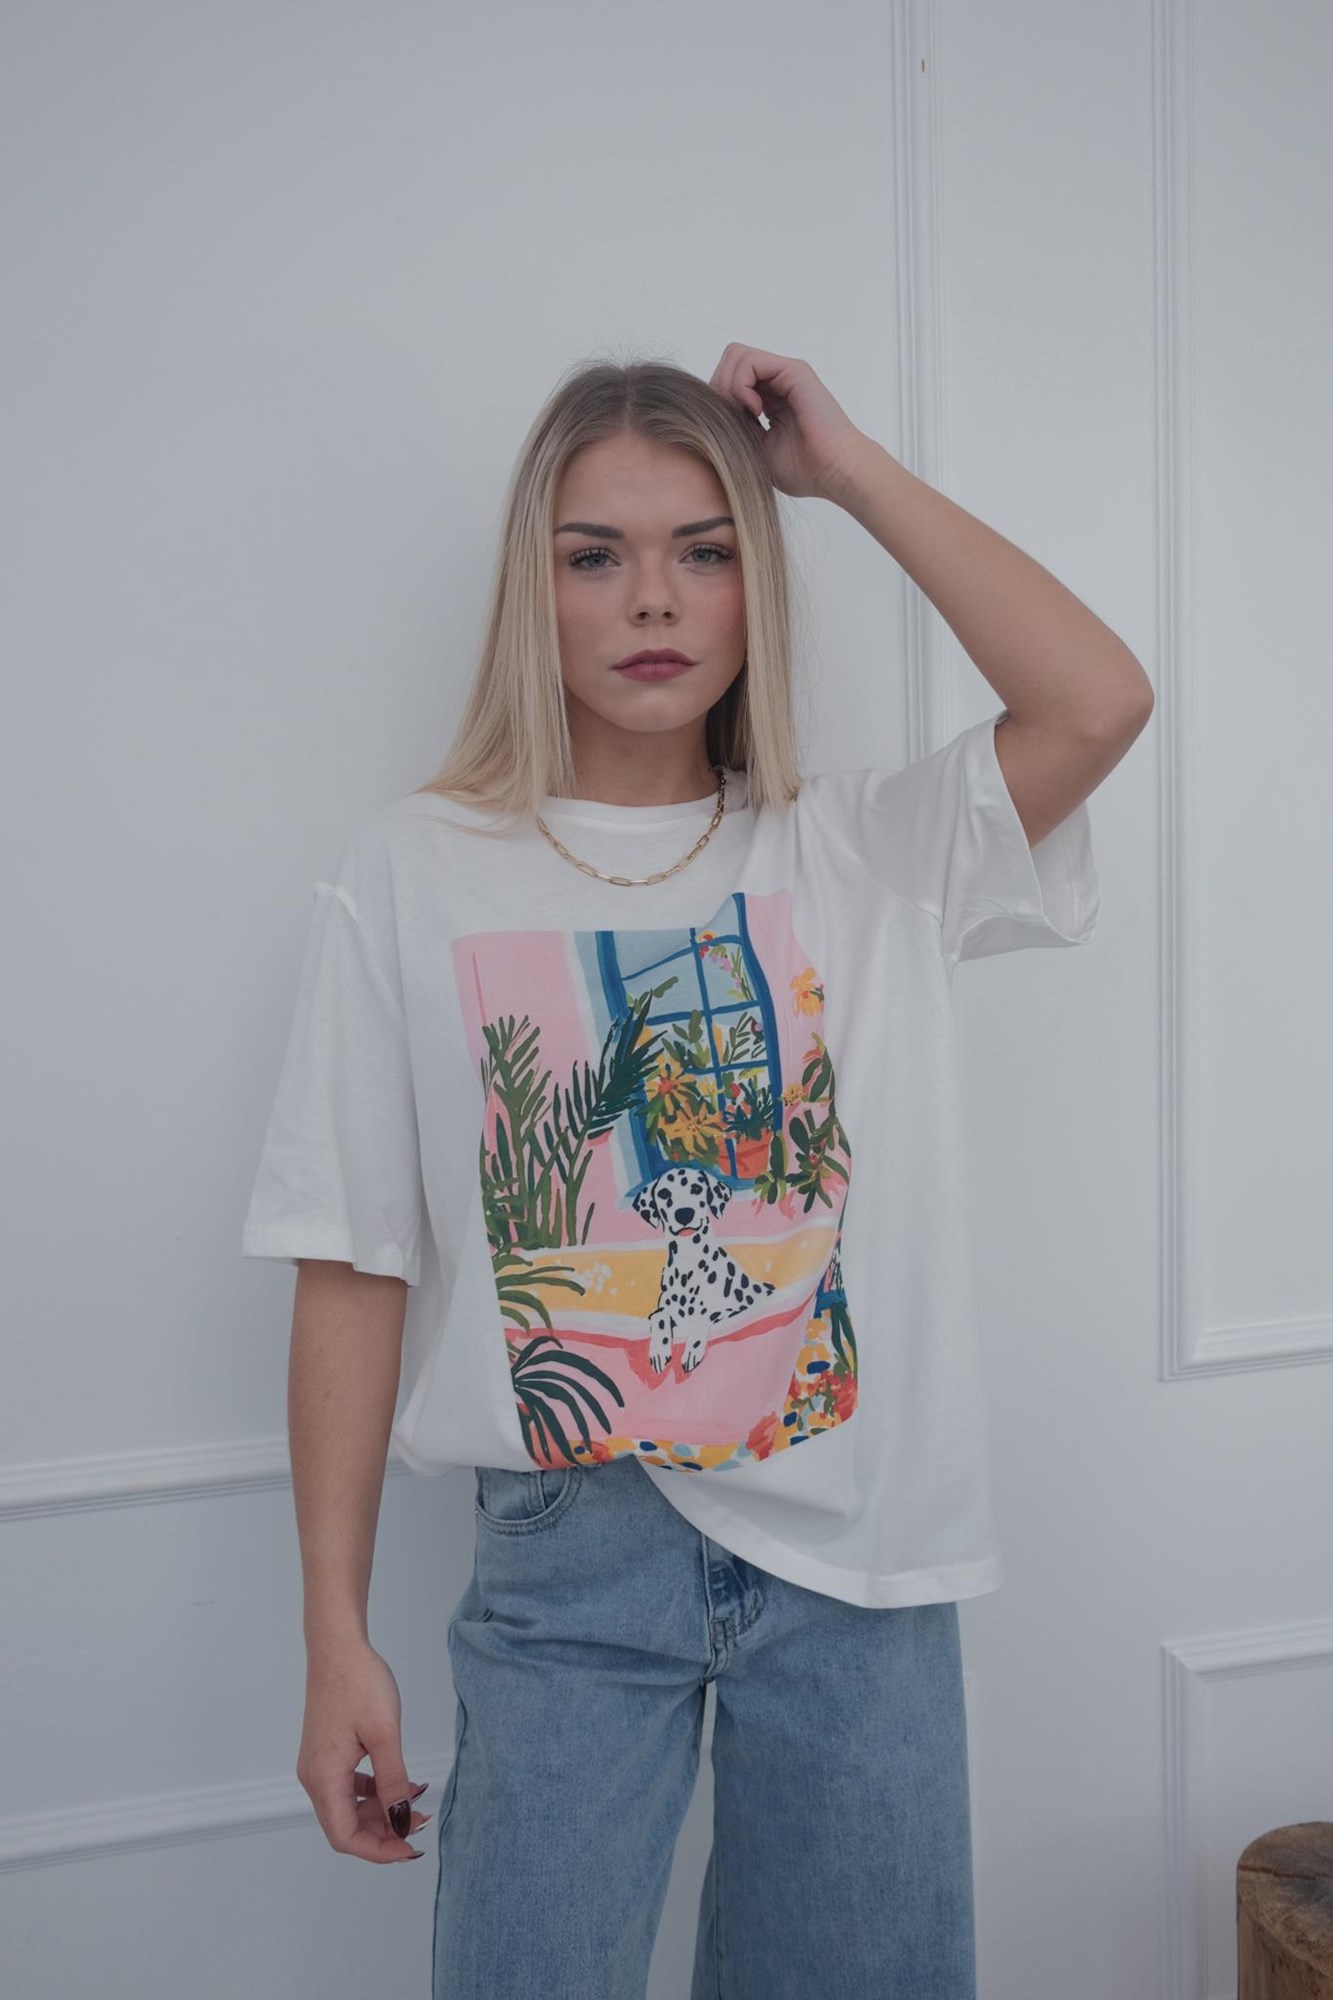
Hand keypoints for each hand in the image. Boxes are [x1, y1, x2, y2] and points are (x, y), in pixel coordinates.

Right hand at [297, 1639, 431, 1863]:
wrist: (337, 1647)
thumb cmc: (358, 1682)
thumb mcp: (385, 1733)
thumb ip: (393, 1780)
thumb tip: (400, 1821)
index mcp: (324, 1777)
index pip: (345, 1837)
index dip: (378, 1850)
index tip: (410, 1847)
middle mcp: (314, 1777)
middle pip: (345, 1826)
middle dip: (383, 1832)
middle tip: (418, 1823)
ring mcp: (317, 1765)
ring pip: (347, 1808)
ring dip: (380, 1812)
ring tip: (413, 1802)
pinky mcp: (325, 1753)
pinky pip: (347, 1787)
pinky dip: (372, 1792)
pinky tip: (397, 1781)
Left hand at [709, 345, 867, 500]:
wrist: (835, 471)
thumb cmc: (804, 470)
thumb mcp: (755, 450)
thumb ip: (734, 428)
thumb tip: (706, 414)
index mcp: (769, 400)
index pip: (728, 381)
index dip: (718, 402)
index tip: (727, 429)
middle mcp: (777, 382)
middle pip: (728, 364)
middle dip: (719, 390)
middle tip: (732, 420)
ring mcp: (785, 374)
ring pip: (735, 356)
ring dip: (728, 386)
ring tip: (743, 415)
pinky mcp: (793, 371)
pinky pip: (749, 360)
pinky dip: (739, 384)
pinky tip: (751, 409)